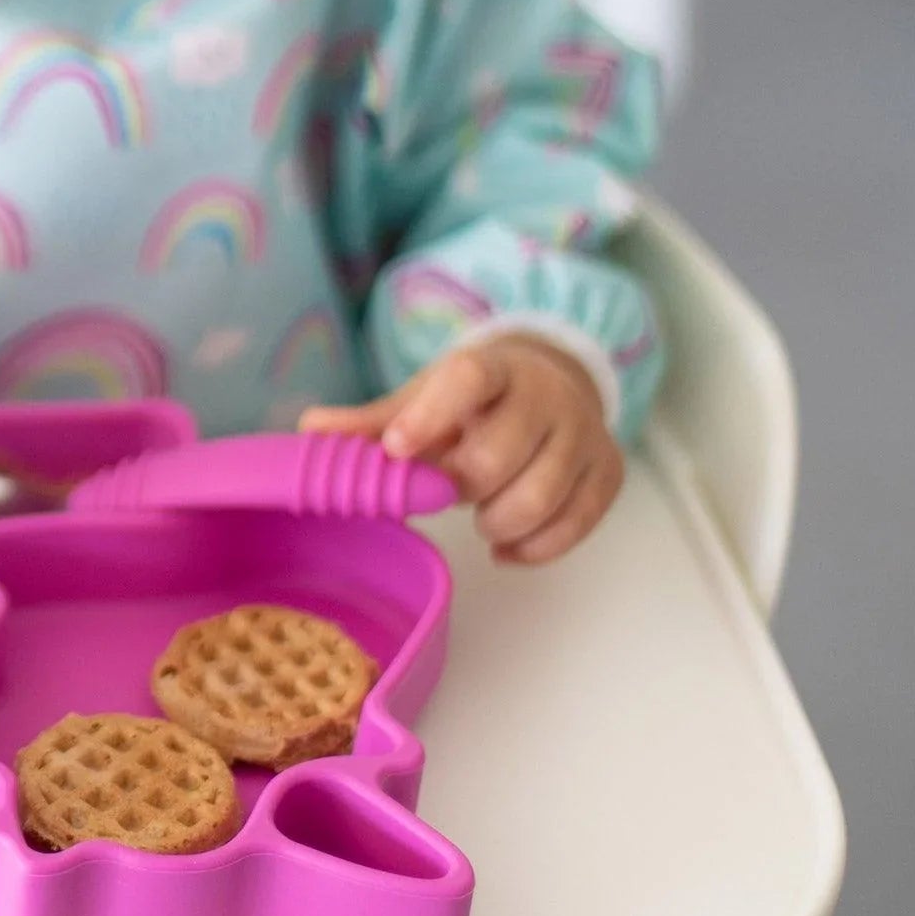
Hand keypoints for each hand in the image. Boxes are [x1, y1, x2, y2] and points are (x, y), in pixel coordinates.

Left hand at [300, 334, 622, 563]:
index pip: (468, 379)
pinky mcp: (607, 472)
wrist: (550, 383)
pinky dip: (535, 548)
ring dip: (497, 523)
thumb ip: (371, 422)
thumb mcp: (424, 399)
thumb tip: (307, 432)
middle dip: (461, 486)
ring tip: (479, 521)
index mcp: (494, 367)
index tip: (396, 449)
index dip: (430, 416)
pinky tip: (507, 547)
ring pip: (541, 496)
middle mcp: (548, 395)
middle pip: (499, 454)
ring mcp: (584, 433)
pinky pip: (576, 524)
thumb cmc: (472, 401)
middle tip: (447, 489)